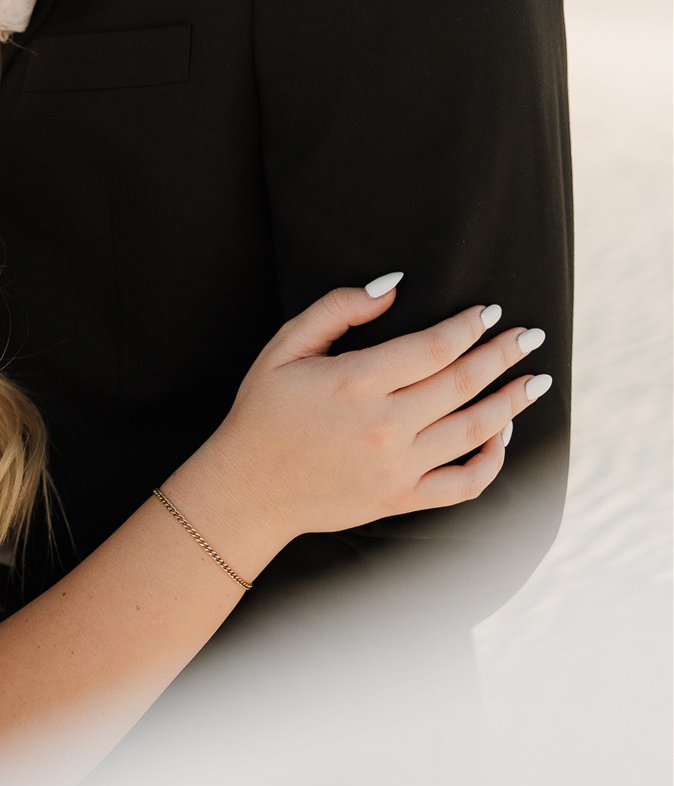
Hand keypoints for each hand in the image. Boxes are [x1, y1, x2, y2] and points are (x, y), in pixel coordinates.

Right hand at [205, 279, 550, 541]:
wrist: (248, 489)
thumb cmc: (265, 410)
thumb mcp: (285, 346)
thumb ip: (338, 308)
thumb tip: (393, 285)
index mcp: (355, 383)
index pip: (433, 347)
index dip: (468, 326)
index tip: (490, 310)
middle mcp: (384, 426)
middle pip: (462, 383)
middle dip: (502, 354)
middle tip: (530, 335)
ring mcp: (397, 468)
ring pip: (474, 430)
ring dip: (511, 402)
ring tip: (536, 380)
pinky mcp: (401, 500)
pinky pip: (464, 484)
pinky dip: (492, 462)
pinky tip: (503, 436)